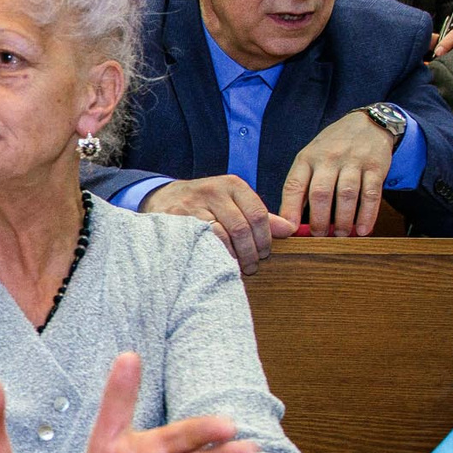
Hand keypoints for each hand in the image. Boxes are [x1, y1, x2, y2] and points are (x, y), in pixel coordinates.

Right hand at [142, 175, 298, 273]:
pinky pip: (203, 242)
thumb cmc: (204, 203)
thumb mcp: (232, 202)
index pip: (258, 214)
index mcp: (232, 184)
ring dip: (234, 257)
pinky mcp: (177, 219)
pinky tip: (218, 263)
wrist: (162, 198)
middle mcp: (214, 190)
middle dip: (251, 252)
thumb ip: (259, 215)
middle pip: (243, 227)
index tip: (265, 253)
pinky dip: (215, 256)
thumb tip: (289, 229)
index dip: (265, 238)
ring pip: (223, 236)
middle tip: (252, 266)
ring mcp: (194, 205)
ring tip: (237, 268)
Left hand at [280, 108, 397, 237]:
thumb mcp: (311, 157)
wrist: (368, 123)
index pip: (294, 185)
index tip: (289, 230)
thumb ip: (302, 184)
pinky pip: (371, 194)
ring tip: (341, 236)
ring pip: (346, 195)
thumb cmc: (333, 146)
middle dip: (319, 220)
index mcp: (307, 159)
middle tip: (320, 237)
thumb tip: (291, 220)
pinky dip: (367, 214)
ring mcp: (353, 162)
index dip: (290, 209)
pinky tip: (363, 230)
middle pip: (321, 193)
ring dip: (343, 220)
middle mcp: (328, 159)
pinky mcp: (375, 167)